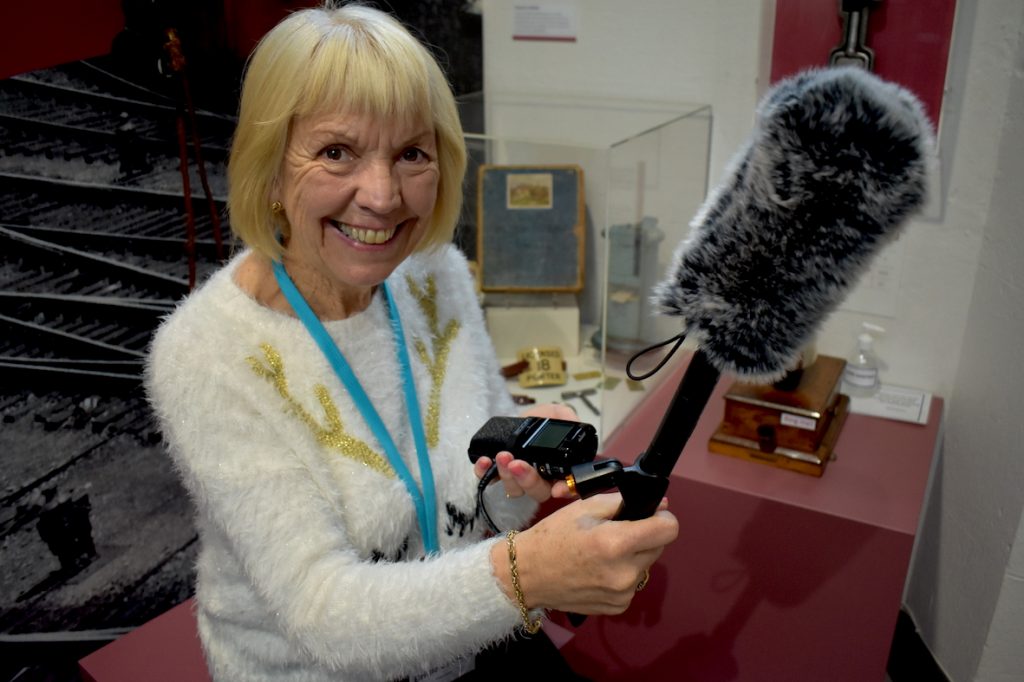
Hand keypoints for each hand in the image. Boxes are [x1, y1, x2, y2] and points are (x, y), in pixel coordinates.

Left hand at [472, 403, 580, 502]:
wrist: (522, 416)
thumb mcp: (559, 413)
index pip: (567, 487)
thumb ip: (569, 418)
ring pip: (514, 489)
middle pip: (538, 491)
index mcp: (560, 469)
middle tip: (519, 465)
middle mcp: (541, 480)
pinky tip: (485, 461)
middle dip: (528, 480)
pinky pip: (489, 479)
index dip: (564, 490)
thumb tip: (575, 423)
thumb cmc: (544, 419)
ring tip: (503, 456)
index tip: (557, 488)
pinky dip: (485, 473)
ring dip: (507, 476)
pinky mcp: (498, 473)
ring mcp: (518, 479)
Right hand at [490, 493, 678, 615]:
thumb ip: (624, 502)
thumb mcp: (585, 508)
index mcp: (616, 543)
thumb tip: (660, 506)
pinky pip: (632, 584)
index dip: (662, 517)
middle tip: (615, 532)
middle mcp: (624, 573)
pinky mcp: (618, 607)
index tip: (650, 515)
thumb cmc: (552, 537)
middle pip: (658, 547)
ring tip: (602, 552)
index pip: (669, 529)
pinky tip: (598, 570)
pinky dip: (622, 574)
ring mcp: (622, 594)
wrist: (527, 574)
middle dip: (643, 536)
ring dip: (632, 556)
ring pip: (646, 565)